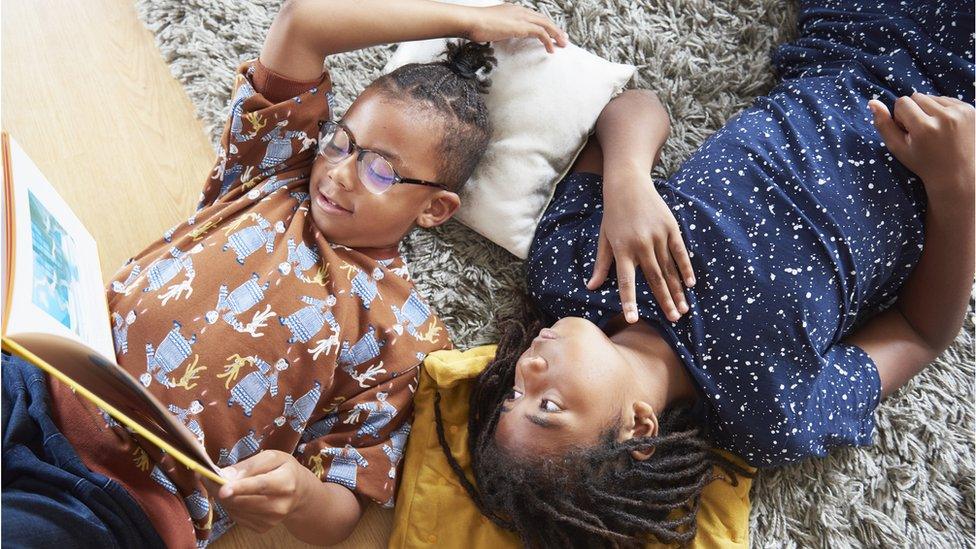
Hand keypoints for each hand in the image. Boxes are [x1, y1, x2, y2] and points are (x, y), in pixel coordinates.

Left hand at [206, 450, 317, 532]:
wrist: (299, 493)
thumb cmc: (283, 470)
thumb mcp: (272, 457)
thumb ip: (249, 465)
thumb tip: (224, 475)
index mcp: (286, 482)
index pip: (261, 485)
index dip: (241, 487)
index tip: (223, 489)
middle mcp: (280, 505)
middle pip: (242, 501)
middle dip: (220, 489)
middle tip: (207, 476)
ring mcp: (271, 520)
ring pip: (235, 509)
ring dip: (222, 497)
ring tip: (222, 483)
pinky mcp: (262, 528)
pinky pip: (236, 516)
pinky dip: (230, 505)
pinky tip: (236, 495)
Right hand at [460, 3, 567, 52]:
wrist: (471, 21)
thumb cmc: (476, 25)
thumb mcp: (491, 26)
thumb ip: (500, 29)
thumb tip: (500, 35)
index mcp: (514, 9)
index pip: (534, 17)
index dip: (545, 25)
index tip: (552, 33)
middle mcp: (520, 11)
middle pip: (543, 19)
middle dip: (555, 29)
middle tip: (564, 38)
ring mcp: (521, 18)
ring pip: (546, 25)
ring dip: (556, 35)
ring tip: (563, 44)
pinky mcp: (521, 27)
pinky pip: (541, 33)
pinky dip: (548, 41)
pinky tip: (551, 49)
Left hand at [587, 170, 694, 322]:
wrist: (628, 184)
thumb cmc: (613, 214)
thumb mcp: (604, 238)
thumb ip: (601, 264)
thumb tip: (590, 287)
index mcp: (622, 250)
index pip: (625, 281)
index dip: (629, 301)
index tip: (633, 319)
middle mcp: (640, 245)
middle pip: (654, 279)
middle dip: (664, 301)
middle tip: (674, 319)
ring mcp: (657, 236)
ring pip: (669, 269)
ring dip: (677, 290)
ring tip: (684, 309)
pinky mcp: (670, 227)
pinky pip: (680, 252)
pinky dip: (685, 268)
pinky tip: (691, 284)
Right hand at [869, 94, 974, 201]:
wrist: (958, 174)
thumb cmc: (923, 163)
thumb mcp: (898, 149)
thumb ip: (883, 125)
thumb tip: (872, 102)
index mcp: (925, 128)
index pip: (902, 102)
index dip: (900, 117)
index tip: (907, 132)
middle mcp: (945, 117)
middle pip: (917, 96)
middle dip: (914, 111)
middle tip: (921, 132)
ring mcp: (961, 112)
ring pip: (932, 97)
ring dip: (928, 110)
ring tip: (934, 131)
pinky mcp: (971, 110)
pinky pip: (947, 100)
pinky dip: (943, 110)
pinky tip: (946, 128)